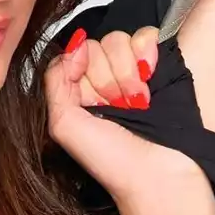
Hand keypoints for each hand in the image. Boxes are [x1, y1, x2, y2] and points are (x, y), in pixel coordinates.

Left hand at [45, 27, 196, 206]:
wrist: (158, 177)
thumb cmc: (113, 162)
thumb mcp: (64, 125)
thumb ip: (55, 80)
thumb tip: (74, 47)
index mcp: (79, 93)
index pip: (73, 54)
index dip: (84, 73)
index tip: (94, 99)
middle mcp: (103, 81)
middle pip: (97, 45)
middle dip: (108, 78)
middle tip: (118, 107)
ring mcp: (131, 72)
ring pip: (120, 40)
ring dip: (128, 74)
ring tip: (138, 104)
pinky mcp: (158, 66)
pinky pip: (146, 36)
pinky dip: (147, 55)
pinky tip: (150, 81)